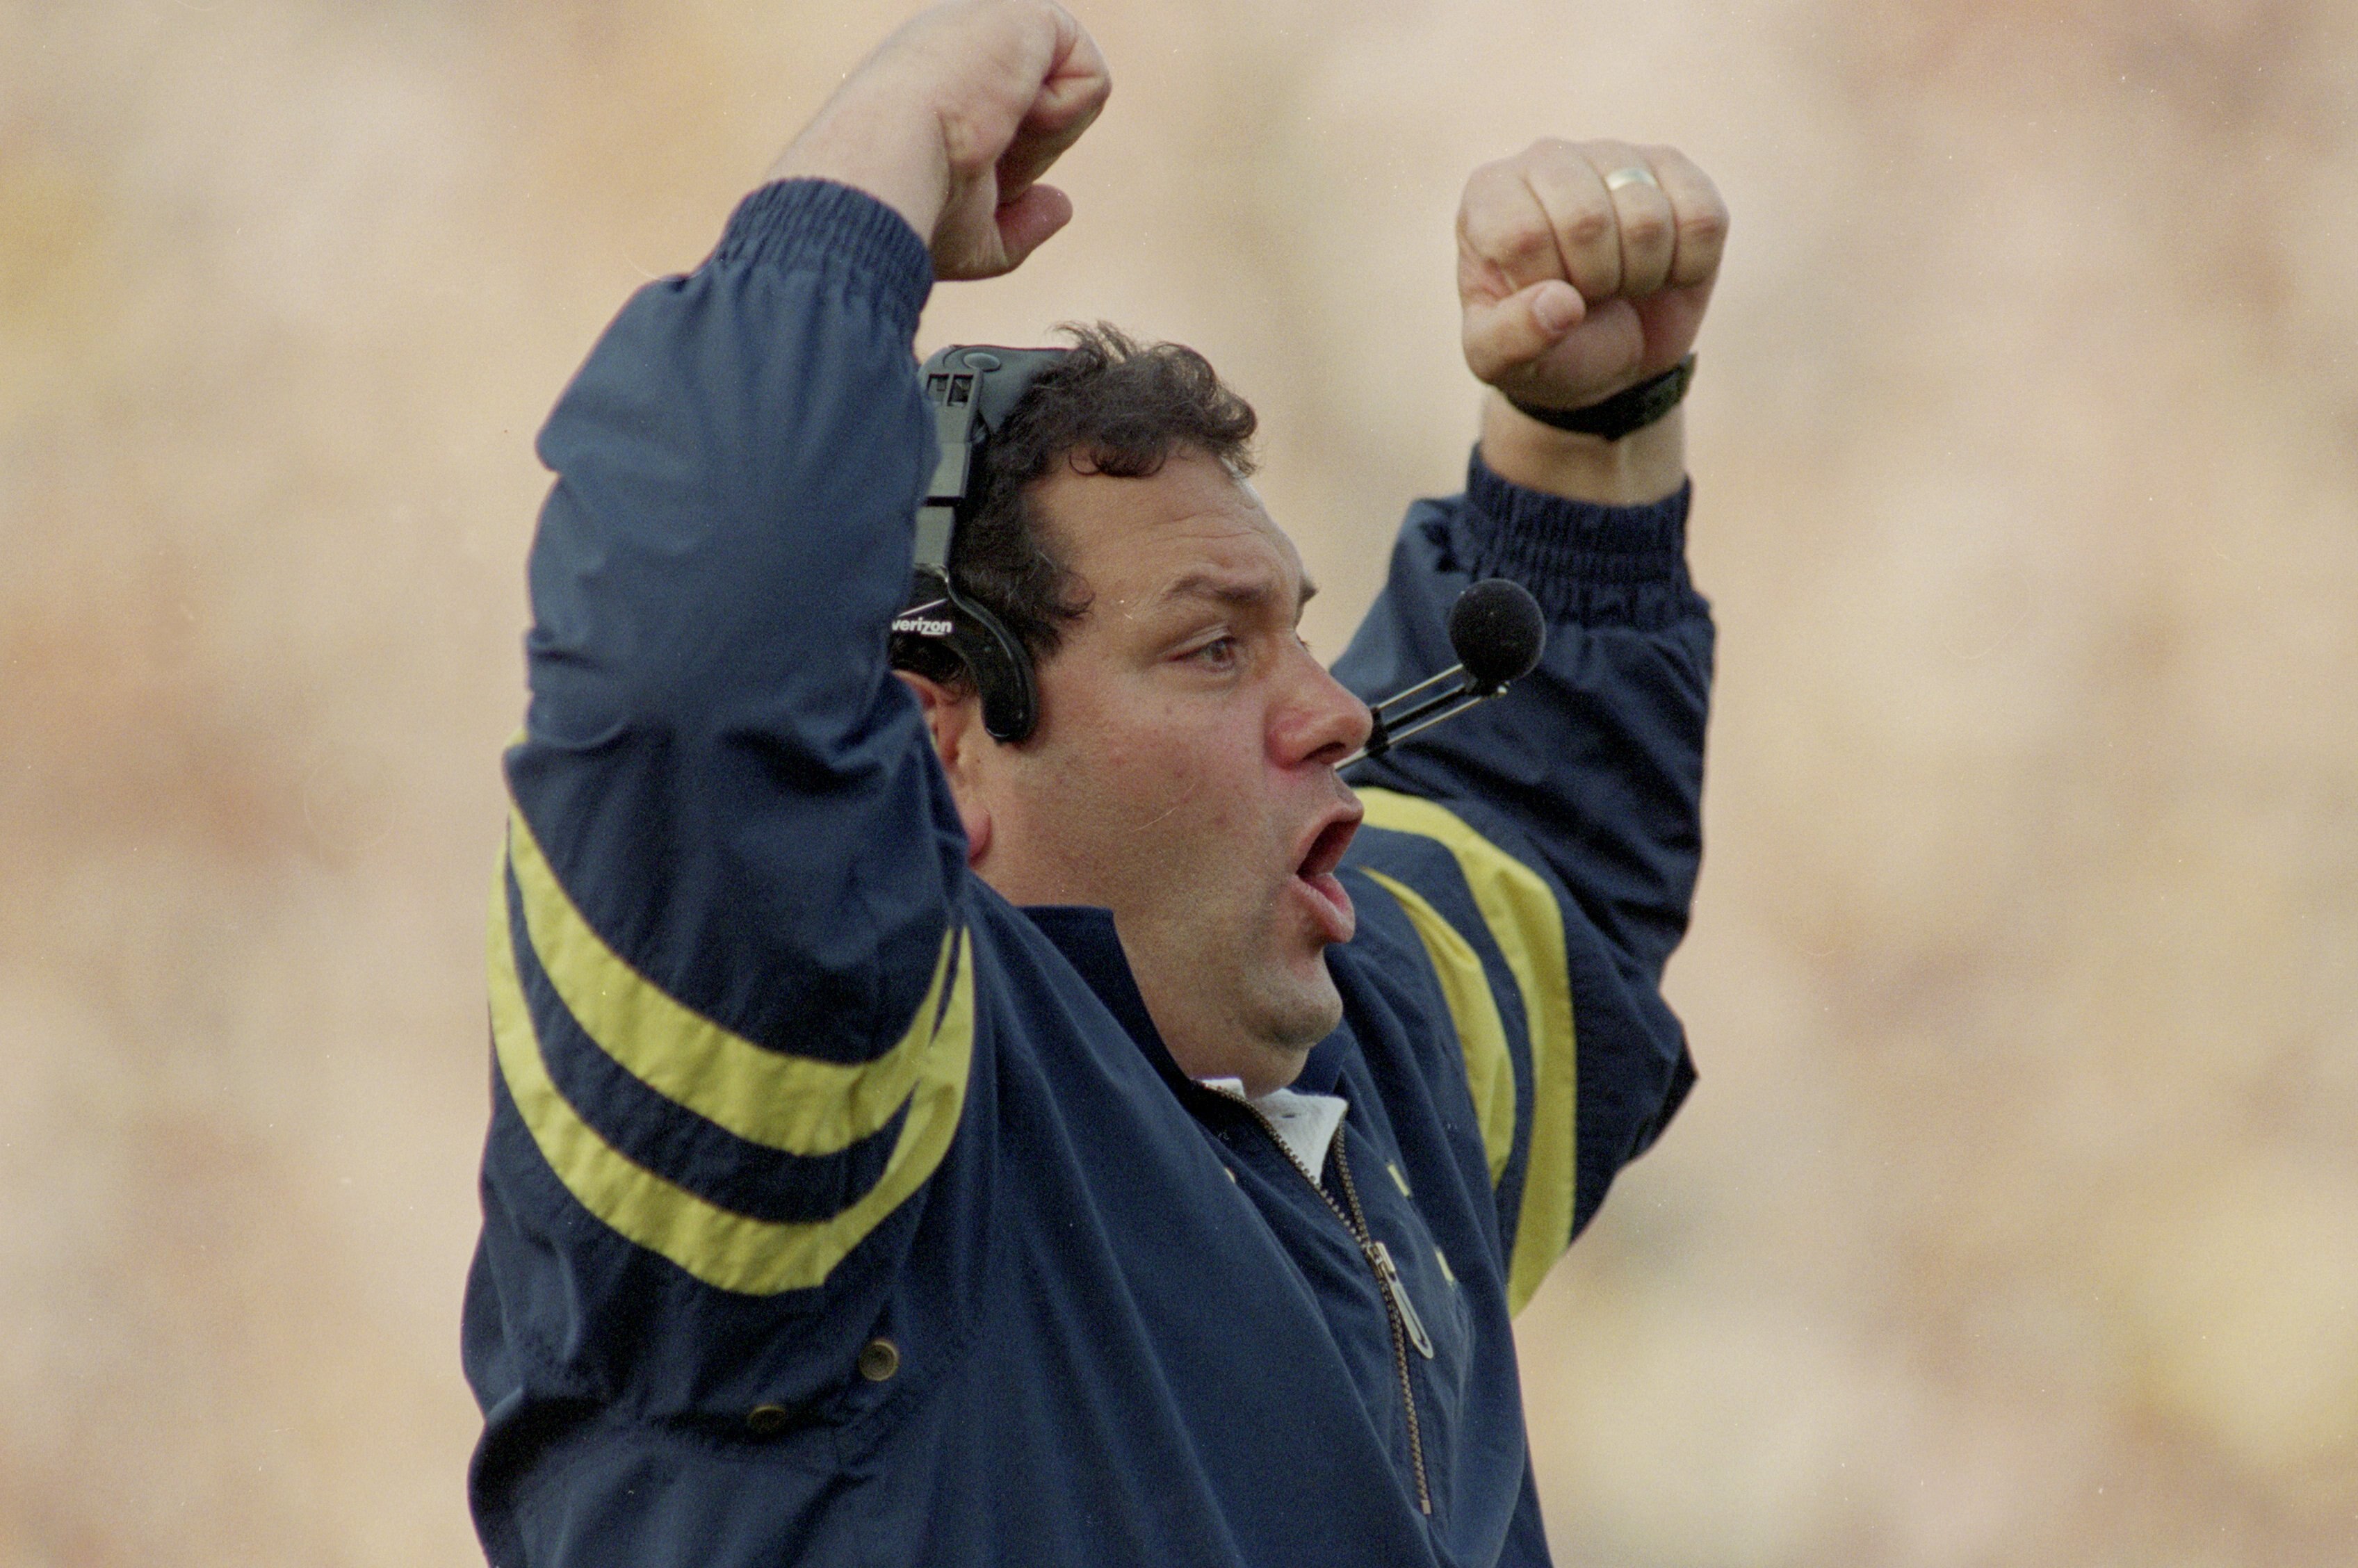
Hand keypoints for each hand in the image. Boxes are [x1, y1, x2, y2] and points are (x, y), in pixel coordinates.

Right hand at [766, 0, 1110, 278]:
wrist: (885, 167)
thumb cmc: (913, 208)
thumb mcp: (970, 240)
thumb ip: (1016, 226)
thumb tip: (1060, 206)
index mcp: (937, 82)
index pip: (1006, 123)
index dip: (1007, 167)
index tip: (960, 178)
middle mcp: (962, 45)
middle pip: (1041, 111)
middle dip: (1026, 154)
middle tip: (975, 158)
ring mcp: (992, 24)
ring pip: (1069, 95)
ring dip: (1044, 139)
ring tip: (989, 130)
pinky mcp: (1027, 14)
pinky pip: (1092, 79)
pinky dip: (1065, 117)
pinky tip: (1011, 110)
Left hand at [1457, 140, 1726, 410]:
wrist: (1609, 352)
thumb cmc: (1544, 347)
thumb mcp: (1502, 363)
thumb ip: (1509, 341)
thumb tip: (1561, 304)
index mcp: (1489, 197)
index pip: (1522, 235)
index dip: (1545, 288)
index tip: (1544, 301)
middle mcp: (1547, 160)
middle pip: (1588, 220)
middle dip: (1596, 282)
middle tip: (1589, 294)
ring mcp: (1614, 156)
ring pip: (1649, 218)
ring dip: (1642, 275)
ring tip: (1621, 281)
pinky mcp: (1675, 170)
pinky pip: (1703, 219)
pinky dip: (1690, 266)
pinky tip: (1663, 269)